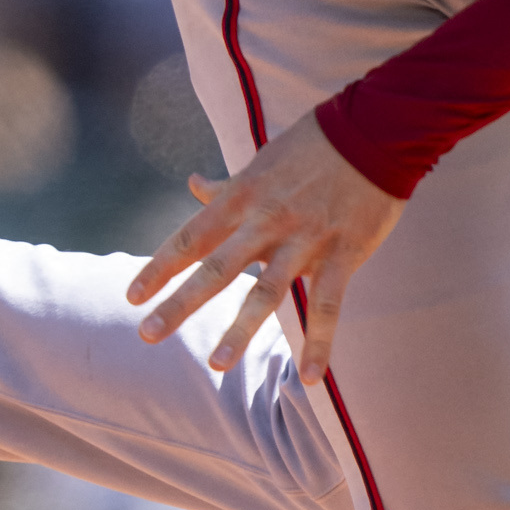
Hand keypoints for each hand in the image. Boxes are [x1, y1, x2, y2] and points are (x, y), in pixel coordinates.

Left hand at [126, 110, 403, 382]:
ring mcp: (305, 240)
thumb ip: (228, 186)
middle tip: (147, 335)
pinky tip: (311, 378)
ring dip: (240, 330)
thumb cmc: (315, 146)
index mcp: (243, 197)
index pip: (190, 237)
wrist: (376, 132)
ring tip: (216, 364)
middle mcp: (266, 221)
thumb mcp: (263, 162)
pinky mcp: (344, 254)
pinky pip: (328, 306)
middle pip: (216, 268)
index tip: (133, 297)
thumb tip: (194, 184)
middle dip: (180, 303)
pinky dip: (319, 343)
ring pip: (267, 292)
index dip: (159, 268)